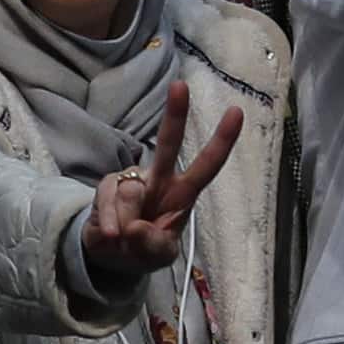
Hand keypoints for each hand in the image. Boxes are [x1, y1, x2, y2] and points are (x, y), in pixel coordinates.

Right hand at [79, 78, 242, 288]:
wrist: (110, 257)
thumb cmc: (145, 249)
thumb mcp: (158, 255)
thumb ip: (152, 244)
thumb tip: (134, 228)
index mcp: (184, 192)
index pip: (208, 164)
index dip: (222, 140)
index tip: (236, 112)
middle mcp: (160, 179)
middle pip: (168, 144)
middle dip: (175, 115)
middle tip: (180, 86)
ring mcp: (131, 181)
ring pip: (131, 193)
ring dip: (125, 224)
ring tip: (125, 240)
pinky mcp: (106, 187)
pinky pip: (107, 203)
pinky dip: (107, 225)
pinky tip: (109, 236)